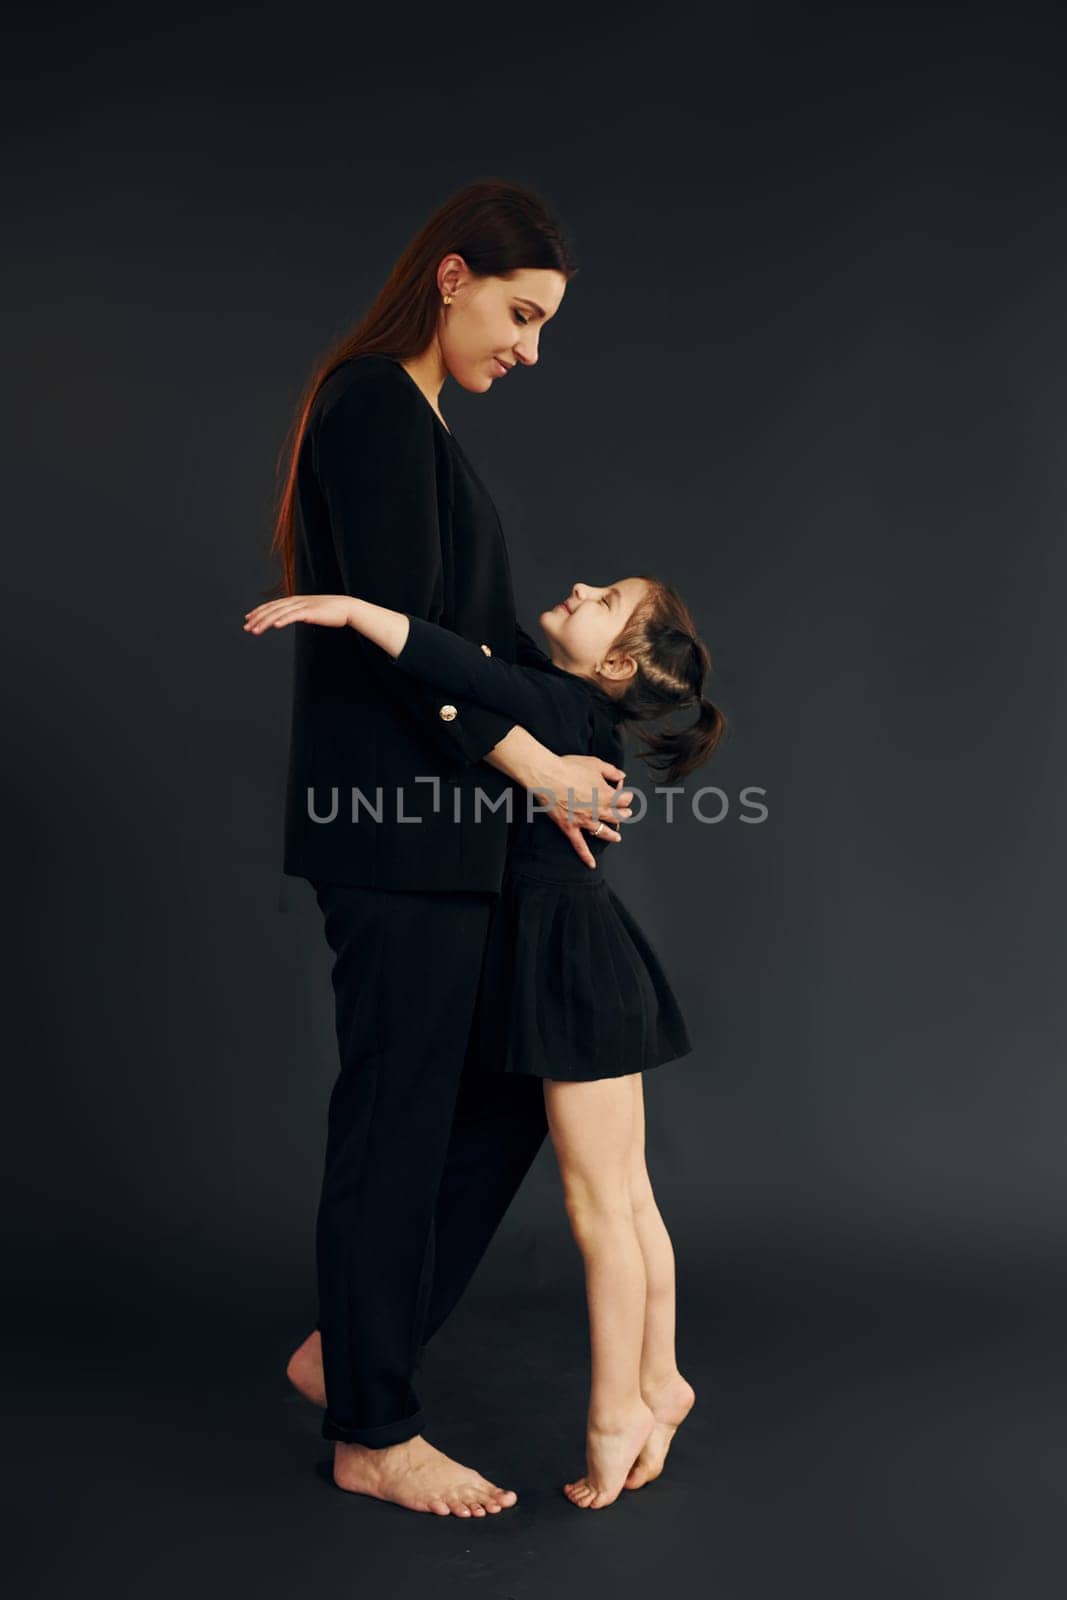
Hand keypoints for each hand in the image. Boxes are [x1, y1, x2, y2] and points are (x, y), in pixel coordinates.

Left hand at [243, 595, 353, 632]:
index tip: (248, 618)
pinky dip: (283, 620)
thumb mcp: (312, 611)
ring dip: (265, 622)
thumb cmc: (331, 612)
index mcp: (295, 600)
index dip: (259, 611)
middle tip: (246, 628)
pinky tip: (275, 626)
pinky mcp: (310, 612)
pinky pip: (293, 616)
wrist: (347, 608)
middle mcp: (296, 601)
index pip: (272, 605)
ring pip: (279, 613)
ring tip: (255, 631)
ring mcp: (303, 606)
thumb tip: (293, 617)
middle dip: (257, 618)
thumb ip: (301, 613)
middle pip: (272, 609)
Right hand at [544, 753, 633, 869]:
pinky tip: (592, 864)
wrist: (547, 775)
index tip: (626, 794)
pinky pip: (580, 845)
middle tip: (625, 814)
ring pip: (603, 832)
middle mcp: (598, 810)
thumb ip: (611, 771)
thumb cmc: (569, 767)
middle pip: (617, 816)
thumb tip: (622, 775)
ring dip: (613, 834)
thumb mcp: (595, 763)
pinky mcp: (570, 827)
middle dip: (623, 814)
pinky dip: (586, 856)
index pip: (624, 799)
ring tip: (617, 837)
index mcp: (606, 795)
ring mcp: (584, 821)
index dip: (627, 796)